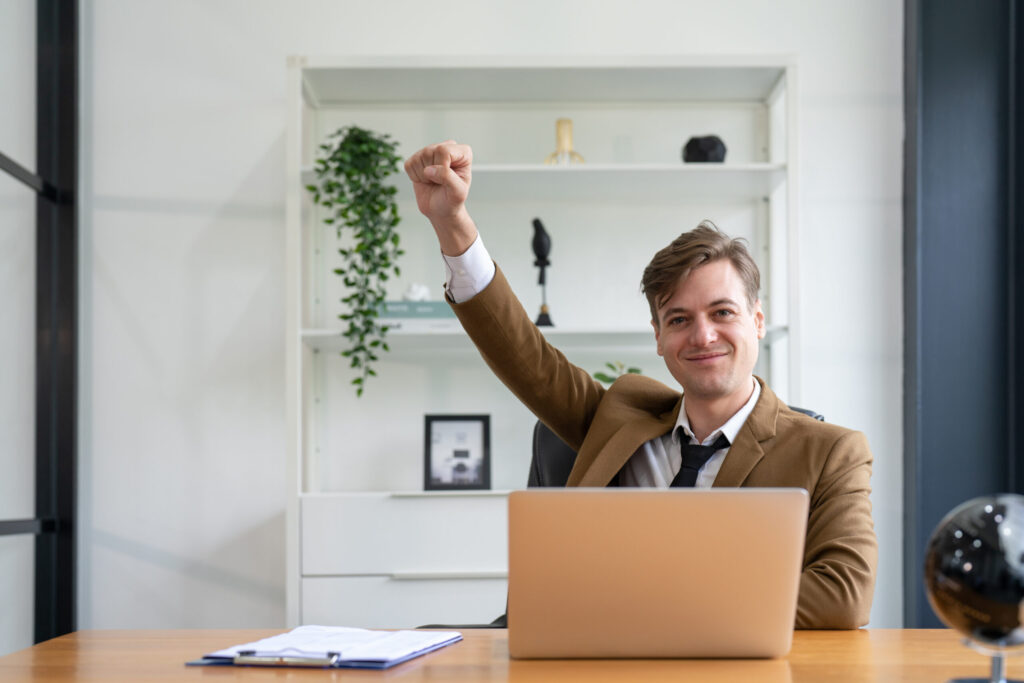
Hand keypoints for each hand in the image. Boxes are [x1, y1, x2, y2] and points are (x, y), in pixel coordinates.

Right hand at [404, 141, 477, 255]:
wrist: (440, 209)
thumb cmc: (452, 200)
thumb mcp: (457, 192)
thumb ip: (447, 177)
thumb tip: (428, 170)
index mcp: (463, 153)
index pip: (444, 151)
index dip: (442, 168)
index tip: (447, 181)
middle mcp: (447, 148)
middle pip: (429, 152)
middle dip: (432, 173)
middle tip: (439, 183)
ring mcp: (431, 151)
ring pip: (419, 157)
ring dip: (423, 176)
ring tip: (433, 182)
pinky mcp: (417, 158)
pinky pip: (409, 164)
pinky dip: (414, 177)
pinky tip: (425, 180)